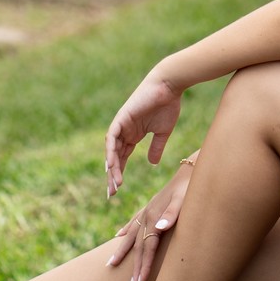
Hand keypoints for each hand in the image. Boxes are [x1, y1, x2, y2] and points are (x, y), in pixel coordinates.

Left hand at [104, 71, 182, 196]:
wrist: (169, 86)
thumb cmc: (168, 106)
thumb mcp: (163, 132)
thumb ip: (156, 147)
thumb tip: (152, 164)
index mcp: (133, 135)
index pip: (122, 158)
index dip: (119, 173)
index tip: (117, 191)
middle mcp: (124, 131)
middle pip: (114, 157)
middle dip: (112, 175)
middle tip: (111, 194)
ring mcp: (121, 124)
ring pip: (112, 150)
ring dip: (112, 167)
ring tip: (114, 184)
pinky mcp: (121, 118)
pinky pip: (112, 137)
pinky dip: (111, 151)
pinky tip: (111, 165)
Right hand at [106, 160, 195, 280]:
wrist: (191, 170)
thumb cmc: (191, 187)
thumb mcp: (185, 200)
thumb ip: (173, 214)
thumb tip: (160, 227)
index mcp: (155, 217)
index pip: (147, 248)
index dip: (143, 266)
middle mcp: (147, 215)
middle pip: (137, 246)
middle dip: (133, 266)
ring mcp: (147, 211)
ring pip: (131, 235)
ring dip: (123, 252)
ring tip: (111, 265)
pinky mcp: (150, 206)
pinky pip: (133, 222)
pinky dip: (125, 231)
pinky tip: (118, 237)